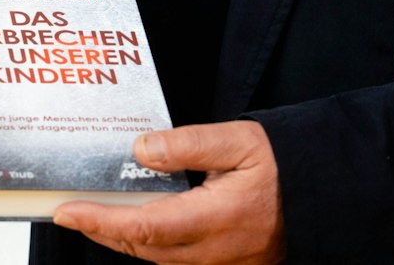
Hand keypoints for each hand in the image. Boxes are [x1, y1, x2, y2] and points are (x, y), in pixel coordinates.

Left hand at [53, 121, 284, 263]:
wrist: (326, 196)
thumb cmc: (286, 166)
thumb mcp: (240, 140)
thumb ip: (189, 144)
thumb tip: (141, 149)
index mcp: (218, 218)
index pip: (146, 226)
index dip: (101, 221)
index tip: (67, 211)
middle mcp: (216, 250)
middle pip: (144, 248)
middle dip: (102, 231)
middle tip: (69, 213)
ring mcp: (222, 262)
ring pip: (159, 258)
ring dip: (124, 240)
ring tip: (94, 217)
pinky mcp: (228, 264)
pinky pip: (178, 260)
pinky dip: (150, 244)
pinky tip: (137, 226)